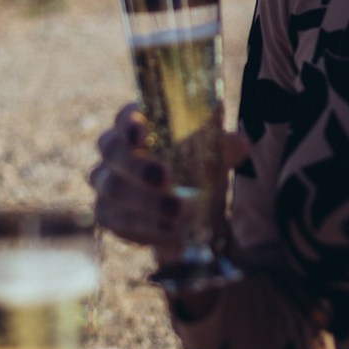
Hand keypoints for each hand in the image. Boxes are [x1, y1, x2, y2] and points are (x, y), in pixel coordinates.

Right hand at [88, 106, 250, 264]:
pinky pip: (118, 221)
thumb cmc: (195, 170)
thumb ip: (224, 147)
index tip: (142, 131)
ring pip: (113, 188)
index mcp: (138, 127)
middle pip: (111, 150)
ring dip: (146, 201)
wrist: (188, 212)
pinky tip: (170, 232)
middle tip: (165, 178)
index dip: (130, 122)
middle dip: (137, 165)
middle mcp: (115, 152)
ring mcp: (107, 183)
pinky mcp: (108, 215)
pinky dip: (146, 227)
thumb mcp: (213, 157)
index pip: (125, 117)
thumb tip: (240, 143)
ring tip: (178, 210)